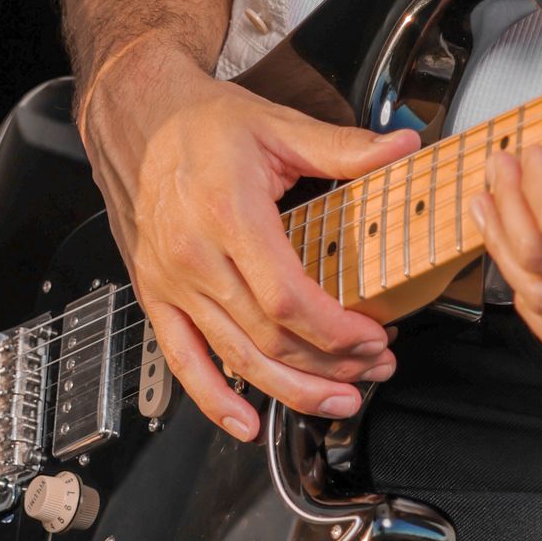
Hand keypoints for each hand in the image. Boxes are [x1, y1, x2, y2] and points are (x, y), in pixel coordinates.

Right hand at [80, 37, 419, 438]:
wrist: (137, 118)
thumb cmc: (203, 123)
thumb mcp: (278, 124)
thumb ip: (344, 146)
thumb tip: (404, 147)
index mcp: (228, 215)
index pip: (286, 297)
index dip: (333, 330)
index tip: (372, 336)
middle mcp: (194, 257)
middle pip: (267, 337)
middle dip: (328, 364)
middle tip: (373, 367)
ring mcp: (171, 283)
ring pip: (234, 358)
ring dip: (290, 389)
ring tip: (338, 401)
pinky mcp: (156, 296)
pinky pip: (182, 361)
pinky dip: (212, 400)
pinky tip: (245, 422)